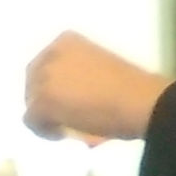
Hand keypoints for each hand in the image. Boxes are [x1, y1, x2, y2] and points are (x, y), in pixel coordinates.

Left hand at [25, 32, 167, 143]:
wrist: (143, 102)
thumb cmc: (134, 88)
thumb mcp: (103, 69)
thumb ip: (84, 78)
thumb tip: (76, 104)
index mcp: (67, 41)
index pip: (47, 63)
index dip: (55, 84)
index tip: (71, 99)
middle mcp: (51, 54)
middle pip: (34, 81)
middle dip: (47, 99)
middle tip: (66, 116)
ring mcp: (44, 79)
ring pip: (31, 101)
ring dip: (48, 115)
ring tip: (69, 127)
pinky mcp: (43, 102)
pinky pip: (31, 120)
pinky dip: (45, 131)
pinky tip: (64, 135)